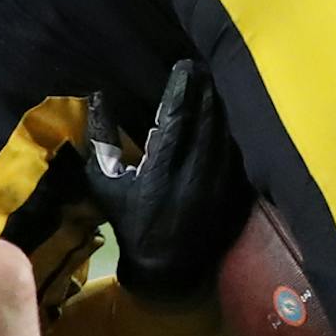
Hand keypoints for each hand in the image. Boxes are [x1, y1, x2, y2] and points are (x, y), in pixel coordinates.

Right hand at [83, 60, 251, 301]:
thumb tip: (99, 98)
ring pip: (225, 135)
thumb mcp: (105, 184)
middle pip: (207, 121)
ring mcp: (217, 187)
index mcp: (160, 172)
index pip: (176, 119)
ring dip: (221, 108)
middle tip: (203, 66)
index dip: (181, 89)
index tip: (183, 66)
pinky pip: (236, 155)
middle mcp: (192, 177)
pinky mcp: (233, 196)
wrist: (165, 269)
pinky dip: (232, 134)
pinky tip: (229, 118)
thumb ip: (101, 140)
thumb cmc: (129, 223)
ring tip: (215, 85)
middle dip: (205, 90)